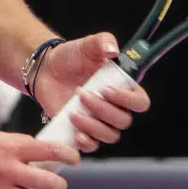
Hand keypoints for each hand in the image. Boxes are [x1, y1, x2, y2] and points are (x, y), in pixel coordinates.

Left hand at [33, 33, 150, 152]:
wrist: (46, 70)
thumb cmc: (71, 57)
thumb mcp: (86, 45)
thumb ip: (102, 42)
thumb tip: (113, 50)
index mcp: (123, 88)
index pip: (140, 103)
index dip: (128, 100)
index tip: (107, 89)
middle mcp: (115, 107)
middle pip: (123, 121)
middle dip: (102, 109)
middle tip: (82, 93)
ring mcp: (100, 122)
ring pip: (110, 136)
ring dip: (93, 126)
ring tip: (73, 111)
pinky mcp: (84, 132)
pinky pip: (93, 146)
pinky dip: (86, 142)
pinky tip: (75, 131)